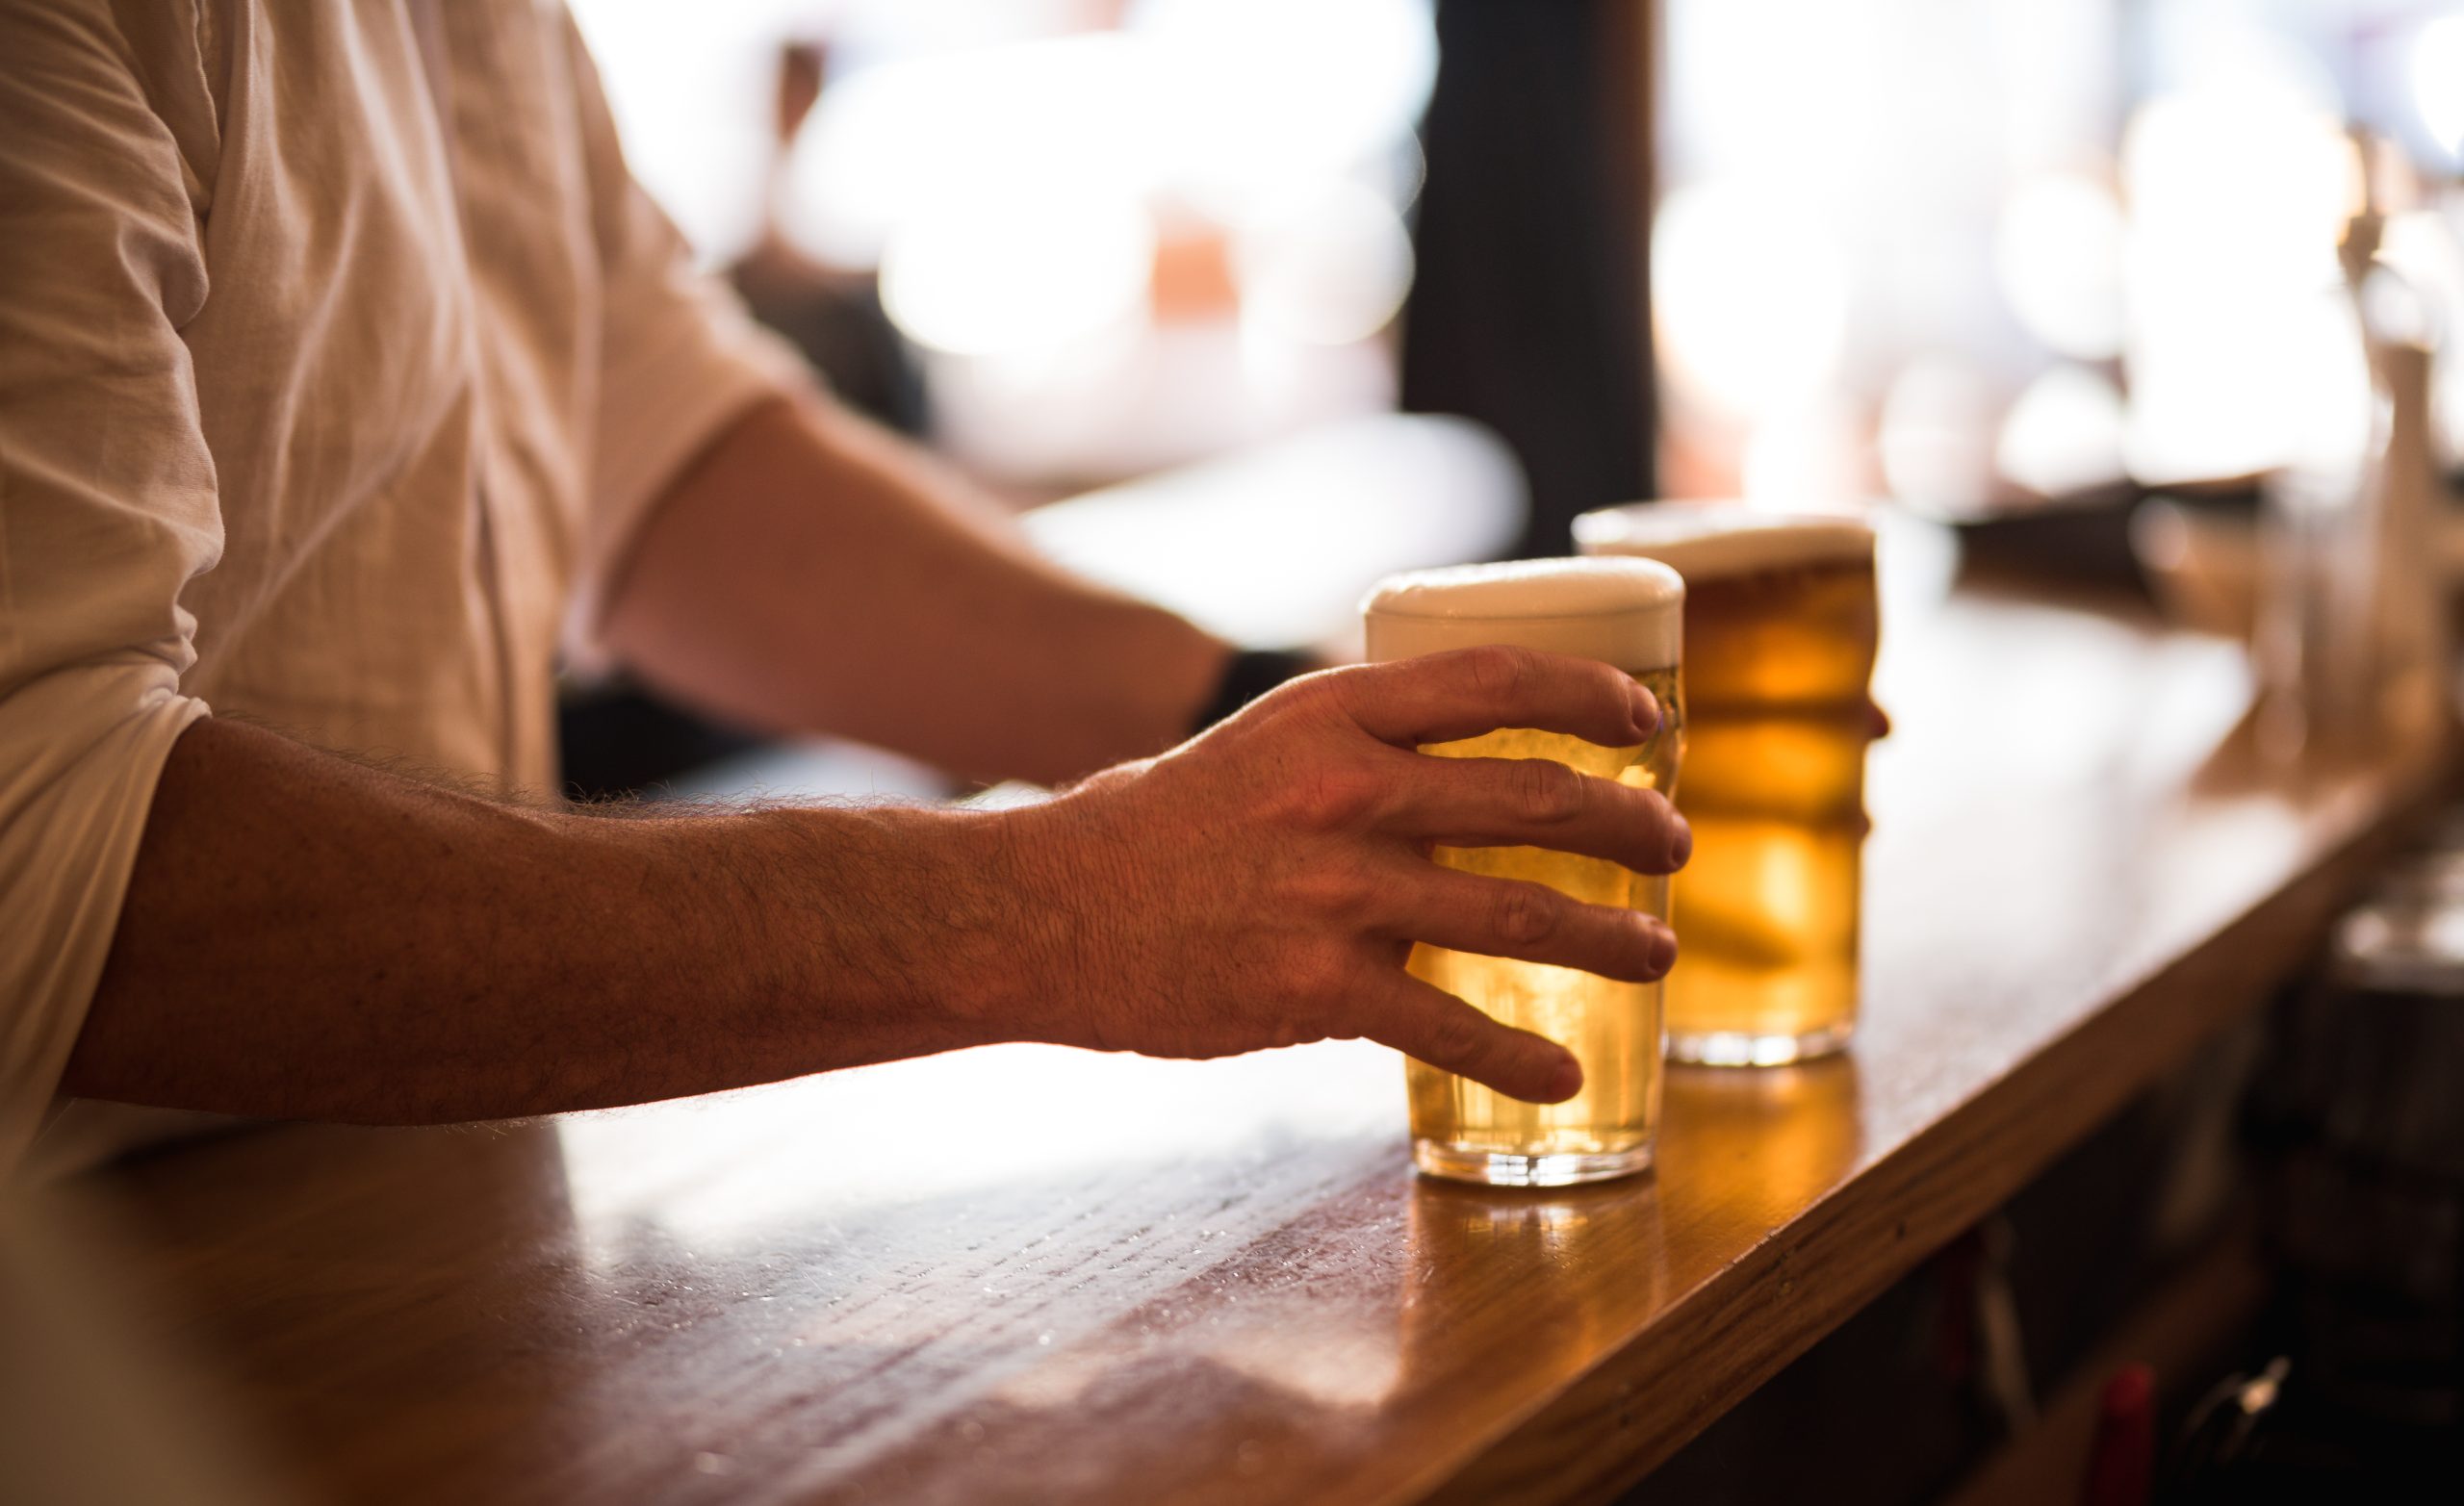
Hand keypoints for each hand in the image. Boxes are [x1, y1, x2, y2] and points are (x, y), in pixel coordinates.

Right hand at [995, 647, 1690, 1102]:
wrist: (1045, 911)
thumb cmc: (1151, 828)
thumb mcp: (1260, 748)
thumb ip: (1354, 749)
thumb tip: (1457, 765)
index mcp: (1331, 713)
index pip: (1494, 680)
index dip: (1589, 694)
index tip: (1647, 720)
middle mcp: (1343, 791)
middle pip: (1531, 798)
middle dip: (1629, 825)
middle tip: (1675, 845)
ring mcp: (1332, 891)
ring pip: (1513, 911)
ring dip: (1606, 938)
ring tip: (1656, 955)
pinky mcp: (1313, 986)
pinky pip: (1446, 1024)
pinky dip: (1519, 1056)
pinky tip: (1563, 1076)